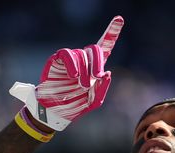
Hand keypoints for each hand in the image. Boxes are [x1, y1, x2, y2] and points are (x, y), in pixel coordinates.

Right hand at [9, 15, 123, 130]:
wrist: (54, 112)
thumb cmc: (74, 106)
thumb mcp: (93, 101)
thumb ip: (102, 89)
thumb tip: (107, 72)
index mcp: (94, 68)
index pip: (105, 47)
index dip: (112, 32)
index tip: (120, 18)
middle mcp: (83, 61)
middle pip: (95, 49)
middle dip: (98, 61)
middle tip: (98, 75)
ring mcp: (70, 60)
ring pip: (81, 54)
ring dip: (85, 70)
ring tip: (82, 84)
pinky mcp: (57, 60)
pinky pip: (67, 54)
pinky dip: (72, 63)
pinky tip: (74, 75)